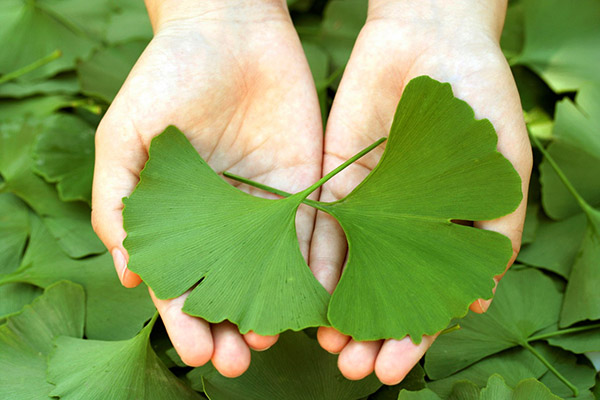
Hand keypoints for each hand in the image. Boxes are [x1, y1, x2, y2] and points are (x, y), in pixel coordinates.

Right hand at [91, 0, 322, 376]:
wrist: (228, 31)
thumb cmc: (168, 77)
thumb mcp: (126, 136)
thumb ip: (118, 202)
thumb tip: (129, 275)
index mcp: (181, 215)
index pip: (184, 280)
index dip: (187, 318)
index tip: (197, 350)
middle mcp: (226, 218)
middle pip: (231, 284)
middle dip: (233, 324)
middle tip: (239, 360)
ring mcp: (268, 203)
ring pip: (274, 268)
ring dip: (276, 306)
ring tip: (276, 338)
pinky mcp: (305, 182)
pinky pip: (313, 231)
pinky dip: (316, 265)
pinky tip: (318, 296)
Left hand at [309, 0, 531, 383]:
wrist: (431, 42)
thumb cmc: (479, 105)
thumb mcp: (498, 175)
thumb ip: (491, 237)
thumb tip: (478, 303)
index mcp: (444, 233)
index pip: (425, 297)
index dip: (411, 335)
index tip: (394, 367)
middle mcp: (400, 228)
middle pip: (381, 291)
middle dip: (368, 331)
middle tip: (352, 368)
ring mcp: (365, 207)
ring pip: (346, 268)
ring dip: (334, 307)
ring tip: (325, 345)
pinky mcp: (333, 180)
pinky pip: (319, 227)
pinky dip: (313, 261)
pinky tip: (304, 293)